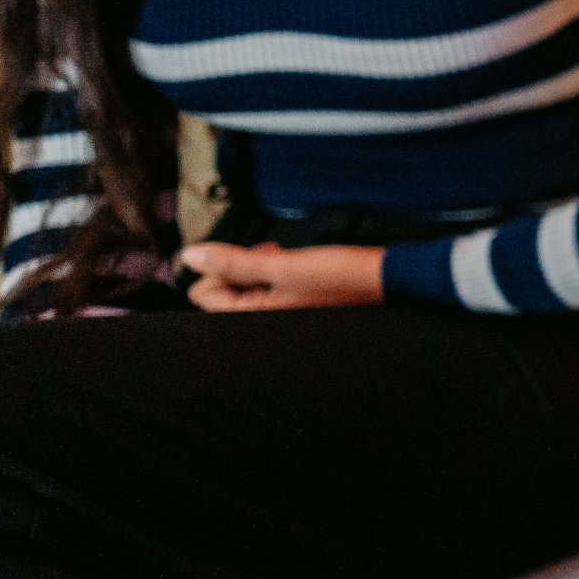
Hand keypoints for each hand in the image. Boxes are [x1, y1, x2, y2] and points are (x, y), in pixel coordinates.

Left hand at [181, 241, 386, 310]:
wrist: (388, 281)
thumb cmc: (340, 276)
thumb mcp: (283, 263)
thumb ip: (233, 260)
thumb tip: (190, 255)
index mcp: (253, 318)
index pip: (202, 292)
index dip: (222, 267)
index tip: (255, 258)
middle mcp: (261, 323)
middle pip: (220, 291)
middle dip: (241, 268)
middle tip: (277, 260)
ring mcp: (277, 315)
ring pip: (243, 287)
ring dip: (260, 269)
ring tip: (291, 264)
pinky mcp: (292, 306)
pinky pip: (265, 289)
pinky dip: (275, 275)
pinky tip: (299, 270)